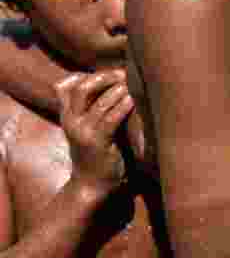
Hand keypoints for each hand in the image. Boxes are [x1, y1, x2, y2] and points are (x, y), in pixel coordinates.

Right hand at [55, 71, 133, 199]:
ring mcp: (83, 131)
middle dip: (105, 77)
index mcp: (67, 116)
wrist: (91, 186)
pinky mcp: (97, 142)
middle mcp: (71, 121)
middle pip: (82, 88)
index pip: (66, 85)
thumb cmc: (98, 155)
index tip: (110, 71)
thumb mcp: (93, 129)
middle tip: (124, 73)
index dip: (87, 75)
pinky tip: (135, 100)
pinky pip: (111, 118)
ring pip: (99, 101)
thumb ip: (97, 110)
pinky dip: (124, 106)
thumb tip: (119, 87)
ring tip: (135, 83)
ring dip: (119, 89)